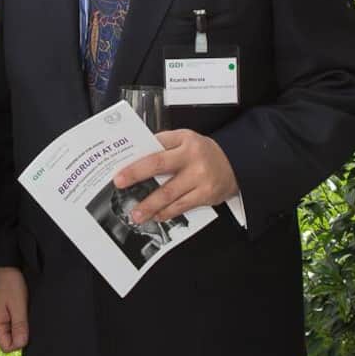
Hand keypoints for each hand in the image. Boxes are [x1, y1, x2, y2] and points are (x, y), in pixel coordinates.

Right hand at [0, 266, 28, 352]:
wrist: (4, 263)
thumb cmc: (8, 281)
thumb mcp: (17, 305)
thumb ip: (20, 326)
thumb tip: (22, 344)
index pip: (7, 347)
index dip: (19, 341)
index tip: (27, 327)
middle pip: (10, 339)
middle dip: (21, 332)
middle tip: (27, 315)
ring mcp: (0, 315)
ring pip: (13, 330)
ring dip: (21, 323)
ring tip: (25, 309)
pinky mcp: (4, 308)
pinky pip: (13, 320)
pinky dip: (20, 316)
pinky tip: (24, 306)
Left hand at [112, 129, 238, 223]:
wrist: (234, 164)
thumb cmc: (202, 152)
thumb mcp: (185, 140)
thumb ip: (163, 145)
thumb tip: (136, 156)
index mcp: (184, 141)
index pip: (156, 148)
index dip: (137, 159)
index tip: (120, 170)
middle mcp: (192, 158)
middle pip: (159, 167)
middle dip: (137, 176)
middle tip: (120, 185)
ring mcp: (200, 178)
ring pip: (169, 193)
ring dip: (150, 205)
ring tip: (136, 214)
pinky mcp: (206, 195)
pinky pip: (182, 206)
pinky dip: (167, 213)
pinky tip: (156, 216)